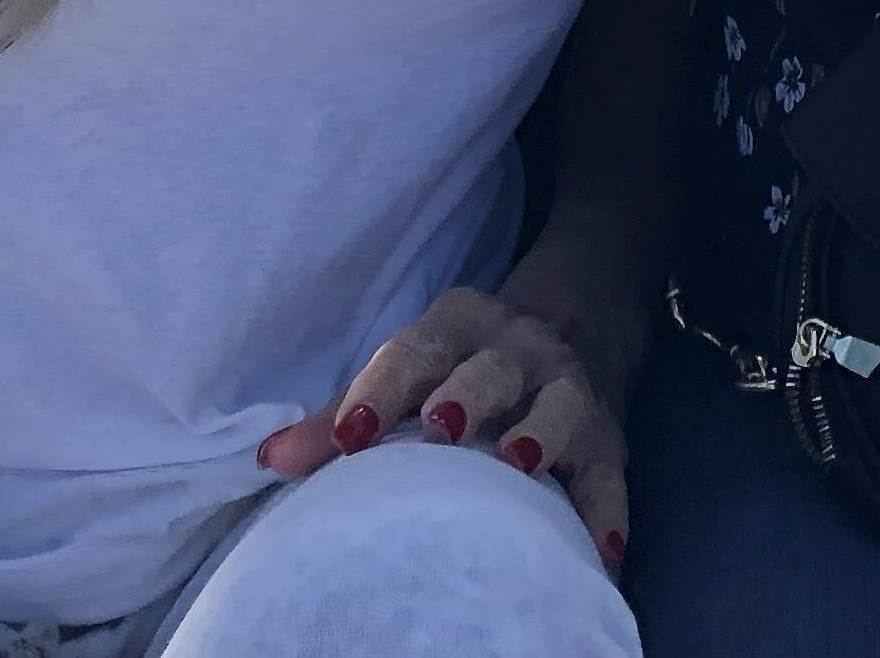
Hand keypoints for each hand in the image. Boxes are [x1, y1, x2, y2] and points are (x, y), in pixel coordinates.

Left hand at [257, 280, 633, 574]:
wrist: (572, 330)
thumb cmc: (458, 367)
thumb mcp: (406, 370)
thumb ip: (340, 417)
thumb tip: (269, 460)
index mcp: (457, 326)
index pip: (415, 350)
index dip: (382, 388)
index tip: (350, 434)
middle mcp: (517, 349)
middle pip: (491, 366)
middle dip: (467, 393)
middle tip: (440, 428)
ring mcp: (567, 389)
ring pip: (560, 403)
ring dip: (539, 431)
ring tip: (517, 464)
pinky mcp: (606, 440)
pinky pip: (610, 476)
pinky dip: (606, 512)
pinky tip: (596, 552)